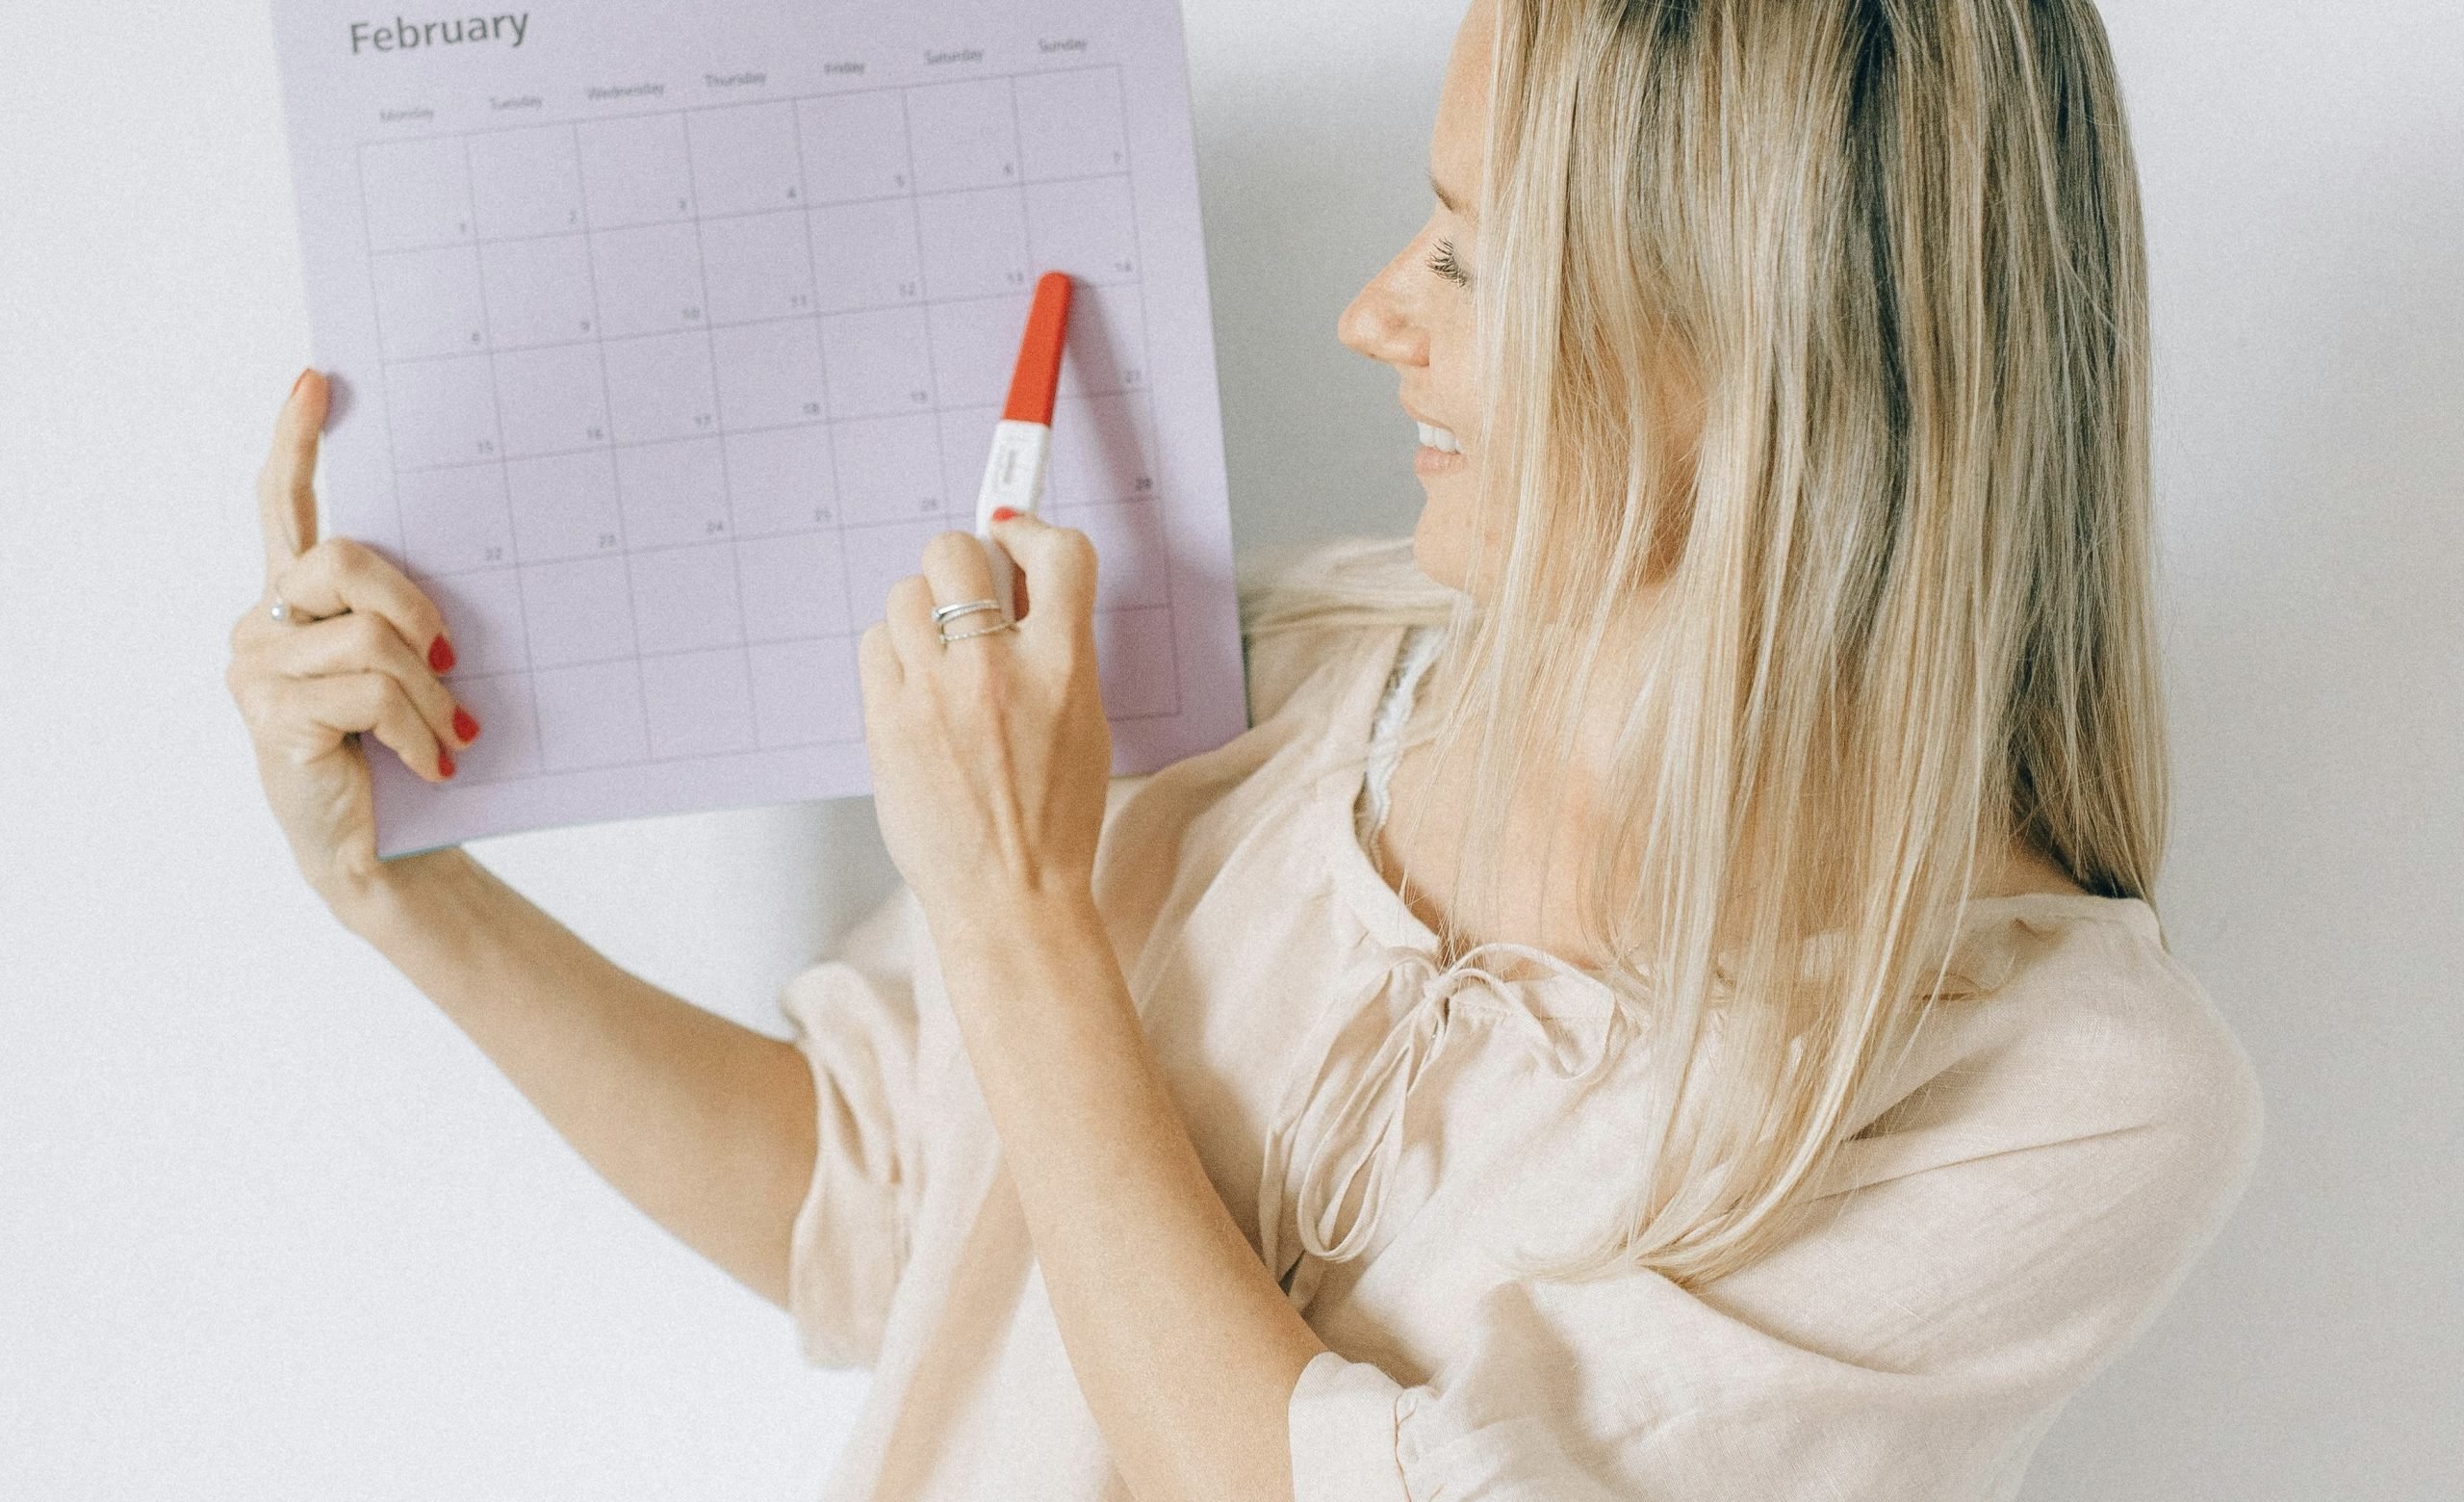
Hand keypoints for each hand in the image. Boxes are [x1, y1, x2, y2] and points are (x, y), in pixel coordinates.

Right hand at [223, 370, 480, 910]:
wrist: (386, 848)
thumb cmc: (402, 751)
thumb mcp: (413, 670)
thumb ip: (408, 616)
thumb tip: (460, 584)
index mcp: (294, 601)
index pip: (282, 506)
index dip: (295, 441)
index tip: (318, 381)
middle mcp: (262, 624)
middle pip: (341, 559)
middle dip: (415, 605)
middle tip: (456, 657)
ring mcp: (259, 671)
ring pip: (370, 636)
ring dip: (431, 692)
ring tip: (451, 735)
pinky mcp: (274, 719)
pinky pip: (369, 693)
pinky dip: (417, 729)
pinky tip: (434, 764)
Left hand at [857, 515, 1112, 928]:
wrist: (1009, 897)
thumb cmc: (1052, 817)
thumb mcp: (1085, 721)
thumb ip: (1057, 644)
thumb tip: (1016, 578)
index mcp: (1063, 668)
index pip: (1059, 553)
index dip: (1033, 532)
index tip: (1016, 535)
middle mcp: (996, 672)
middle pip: (955, 551)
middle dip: (963, 567)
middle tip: (972, 601)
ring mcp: (933, 695)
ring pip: (906, 593)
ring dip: (924, 614)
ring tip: (942, 660)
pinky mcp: (886, 721)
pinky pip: (874, 643)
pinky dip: (893, 657)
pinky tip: (916, 693)